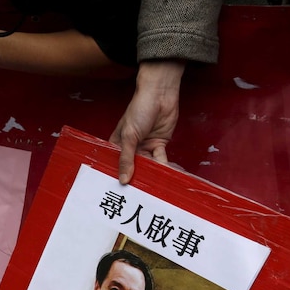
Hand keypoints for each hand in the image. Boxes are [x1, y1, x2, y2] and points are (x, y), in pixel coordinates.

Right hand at [109, 60, 184, 183]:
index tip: (124, 193)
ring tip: (160, 187)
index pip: (117, 165)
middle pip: (134, 168)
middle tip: (144, 195)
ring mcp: (145, 147)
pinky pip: (162, 160)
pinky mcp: (159, 145)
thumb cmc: (139, 109)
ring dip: (155, 174)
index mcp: (117, 145)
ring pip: (149, 166)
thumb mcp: (129, 135)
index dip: (120, 177)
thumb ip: (127, 159)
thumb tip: (123, 179)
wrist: (160, 94)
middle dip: (140, 179)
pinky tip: (172, 175)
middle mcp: (130, 148)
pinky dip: (167, 167)